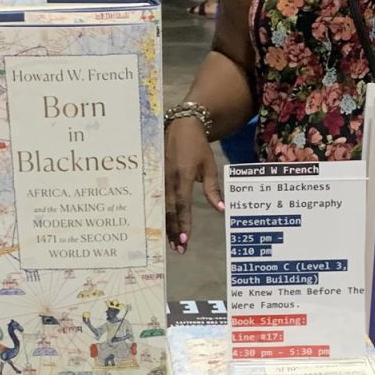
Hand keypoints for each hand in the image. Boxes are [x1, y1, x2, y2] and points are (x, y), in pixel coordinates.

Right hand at [165, 117, 222, 254]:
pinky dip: (158, 214)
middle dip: (173, 230)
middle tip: (178, 249)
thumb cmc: (197, 147)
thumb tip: (221, 210)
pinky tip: (159, 227)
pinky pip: (154, 199)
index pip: (183, 204)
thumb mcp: (209, 166)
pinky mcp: (152, 176)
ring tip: (170, 244)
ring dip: (165, 226)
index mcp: (182, 175)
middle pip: (169, 210)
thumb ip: (212, 189)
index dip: (183, 222)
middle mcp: (168, 179)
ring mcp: (158, 177)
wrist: (180, 125)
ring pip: (160, 207)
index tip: (185, 239)